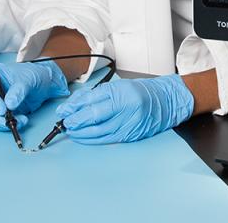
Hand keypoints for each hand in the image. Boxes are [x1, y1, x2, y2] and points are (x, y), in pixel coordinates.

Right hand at [0, 61, 68, 130]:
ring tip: (19, 120)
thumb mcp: (28, 79)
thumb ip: (18, 90)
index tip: (2, 109)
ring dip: (0, 123)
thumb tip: (9, 103)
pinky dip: (3, 127)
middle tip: (9, 119)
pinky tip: (17, 123)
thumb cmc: (31, 76)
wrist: (39, 85)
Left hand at [56, 74, 193, 144]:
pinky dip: (93, 140)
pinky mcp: (130, 136)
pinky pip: (108, 140)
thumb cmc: (140, 91)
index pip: (91, 101)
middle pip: (94, 118)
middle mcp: (126, 109)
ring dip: (81, 134)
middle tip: (64, 124)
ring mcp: (129, 124)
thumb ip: (94, 96)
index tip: (63, 112)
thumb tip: (73, 105)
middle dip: (76, 122)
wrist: (165, 101)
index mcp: (121, 93)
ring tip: (71, 132)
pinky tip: (84, 138)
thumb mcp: (116, 87)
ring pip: (99, 132)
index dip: (74, 108)